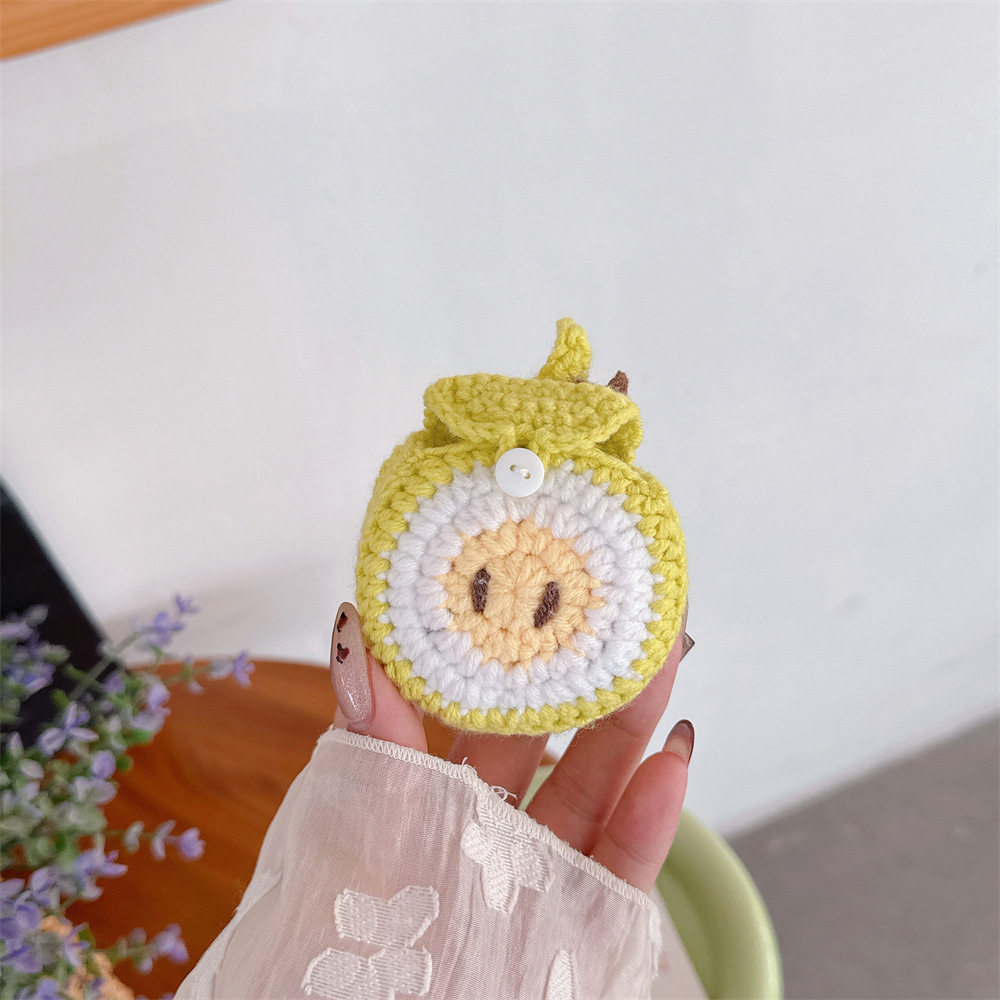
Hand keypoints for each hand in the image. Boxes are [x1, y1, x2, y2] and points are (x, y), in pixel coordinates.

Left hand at [330, 601, 693, 893]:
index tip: (533, 583)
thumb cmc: (352, 939)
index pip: (463, 701)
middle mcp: (482, 822)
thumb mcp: (356, 816)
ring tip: (664, 656)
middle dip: (580, 669)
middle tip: (616, 602)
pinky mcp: (578, 918)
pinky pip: (621, 862)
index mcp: (420, 790)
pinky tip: (674, 761)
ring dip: (631, 722)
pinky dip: (650, 816)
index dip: (499, 644)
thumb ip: (369, 731)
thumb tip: (354, 626)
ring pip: (593, 782)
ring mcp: (534, 867)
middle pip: (542, 731)